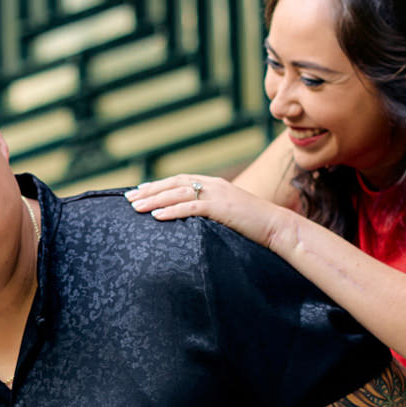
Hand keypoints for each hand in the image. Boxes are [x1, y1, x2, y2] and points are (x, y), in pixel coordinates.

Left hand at [127, 175, 289, 250]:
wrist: (277, 226)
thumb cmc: (253, 224)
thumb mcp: (227, 213)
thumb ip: (210, 210)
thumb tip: (192, 219)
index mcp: (214, 184)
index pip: (180, 180)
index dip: (158, 184)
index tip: (139, 190)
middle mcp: (213, 184)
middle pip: (173, 184)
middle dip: (149, 191)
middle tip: (128, 199)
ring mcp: (217, 194)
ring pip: (178, 194)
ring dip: (154, 200)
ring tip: (135, 207)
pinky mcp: (221, 207)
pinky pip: (191, 208)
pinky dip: (172, 210)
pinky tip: (156, 216)